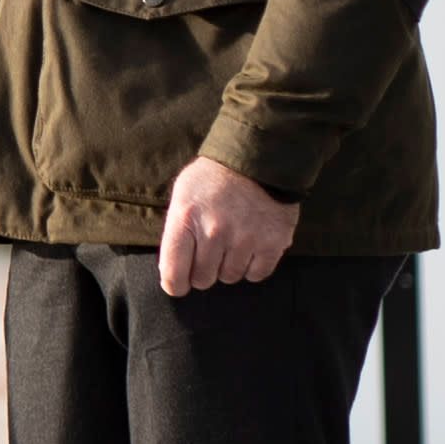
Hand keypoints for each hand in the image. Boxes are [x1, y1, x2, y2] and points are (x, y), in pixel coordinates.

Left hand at [156, 156, 298, 293]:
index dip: (175, 284)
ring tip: (232, 243)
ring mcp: (245, 238)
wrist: (257, 158)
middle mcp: (215, 231)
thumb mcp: (183, 195)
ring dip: (229, 267)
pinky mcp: (273, 242)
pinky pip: (257, 274)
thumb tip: (171, 272)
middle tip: (210, 253)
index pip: (174, 272)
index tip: (179, 284)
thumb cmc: (213, 178)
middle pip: (203, 280)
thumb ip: (175, 232)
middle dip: (203, 271)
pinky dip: (252, 267)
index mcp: (186, 219)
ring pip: (230, 277)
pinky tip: (250, 248)